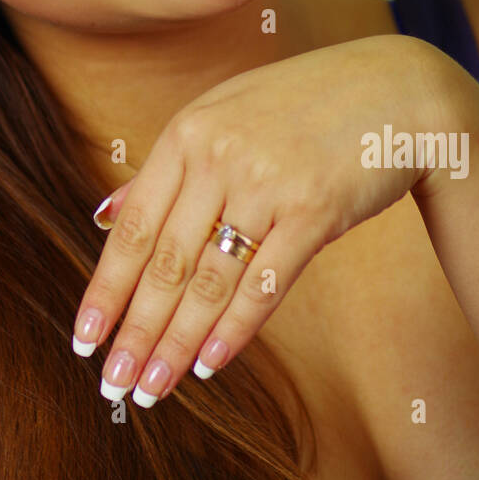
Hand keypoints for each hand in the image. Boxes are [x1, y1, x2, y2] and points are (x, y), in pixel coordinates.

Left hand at [72, 33, 460, 404]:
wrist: (395, 91)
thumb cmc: (303, 108)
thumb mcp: (223, 116)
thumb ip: (166, 168)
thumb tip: (101, 213)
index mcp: (187, 133)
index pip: (134, 227)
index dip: (106, 288)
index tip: (83, 337)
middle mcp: (219, 157)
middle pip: (165, 262)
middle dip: (135, 331)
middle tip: (112, 384)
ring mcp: (267, 183)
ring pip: (209, 280)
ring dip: (177, 343)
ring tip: (152, 387)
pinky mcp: (315, 210)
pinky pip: (266, 282)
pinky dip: (235, 329)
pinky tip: (210, 364)